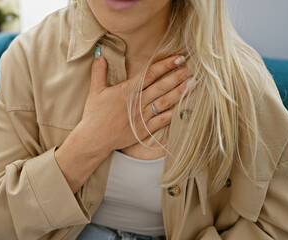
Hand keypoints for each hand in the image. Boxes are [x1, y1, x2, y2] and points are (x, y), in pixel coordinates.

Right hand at [55, 54, 192, 192]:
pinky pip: (162, 120)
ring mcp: (142, 117)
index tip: (178, 58)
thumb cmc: (94, 115)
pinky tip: (184, 106)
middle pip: (162, 86)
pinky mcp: (144, 130)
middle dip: (178, 77)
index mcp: (127, 90)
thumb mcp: (95, 91)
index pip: (150, 74)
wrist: (94, 139)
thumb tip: (100, 54)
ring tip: (193, 84)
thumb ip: (99, 71)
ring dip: (180, 92)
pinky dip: (174, 113)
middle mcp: (137, 102)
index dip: (166, 65)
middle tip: (192, 69)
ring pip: (165, 102)